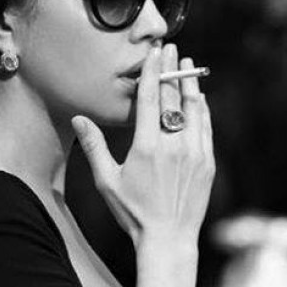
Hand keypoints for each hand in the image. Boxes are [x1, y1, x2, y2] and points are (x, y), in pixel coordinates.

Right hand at [71, 43, 214, 248]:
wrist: (168, 238)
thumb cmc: (133, 212)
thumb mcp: (107, 181)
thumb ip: (95, 147)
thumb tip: (79, 118)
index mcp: (147, 146)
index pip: (151, 97)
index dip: (153, 70)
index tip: (155, 52)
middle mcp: (173, 145)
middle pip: (173, 97)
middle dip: (172, 69)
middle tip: (171, 48)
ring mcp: (194, 153)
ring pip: (193, 109)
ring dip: (189, 84)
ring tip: (187, 65)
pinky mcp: (207, 163)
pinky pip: (206, 127)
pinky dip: (201, 109)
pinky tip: (198, 98)